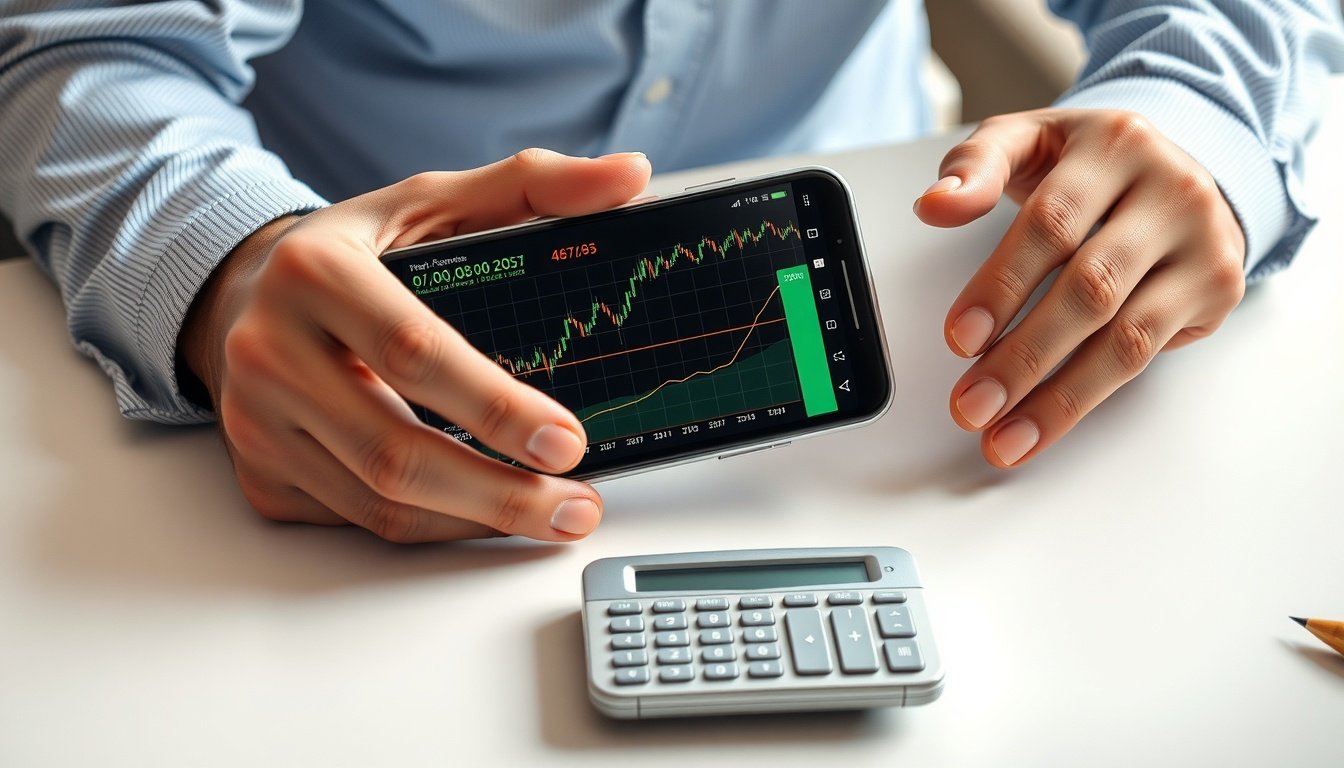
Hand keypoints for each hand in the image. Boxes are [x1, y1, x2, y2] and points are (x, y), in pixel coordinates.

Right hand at [178, 149, 651, 540]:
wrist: (248, 291)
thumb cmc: (358, 250)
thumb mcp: (435, 201)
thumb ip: (535, 186)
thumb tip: (629, 176)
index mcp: (315, 272)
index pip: (412, 351)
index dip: (495, 406)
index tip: (568, 441)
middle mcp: (269, 351)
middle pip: (394, 452)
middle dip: (500, 493)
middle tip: (576, 505)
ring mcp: (256, 423)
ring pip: (379, 504)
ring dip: (476, 522)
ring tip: (553, 515)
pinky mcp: (260, 475)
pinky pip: (358, 522)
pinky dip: (434, 527)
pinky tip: (485, 514)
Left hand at [914, 109, 1245, 466]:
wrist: (1175, 168)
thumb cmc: (1084, 164)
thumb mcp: (1026, 142)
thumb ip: (974, 166)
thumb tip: (934, 205)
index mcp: (1114, 145)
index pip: (1052, 222)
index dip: (1002, 285)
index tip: (958, 339)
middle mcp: (1170, 191)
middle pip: (1091, 287)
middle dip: (1024, 356)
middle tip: (972, 405)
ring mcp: (1202, 242)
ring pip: (1125, 336)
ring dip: (1058, 397)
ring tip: (1004, 436)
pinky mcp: (1218, 287)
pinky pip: (1146, 355)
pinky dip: (1087, 397)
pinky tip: (1043, 424)